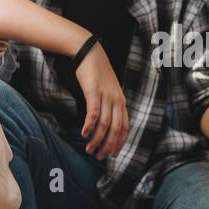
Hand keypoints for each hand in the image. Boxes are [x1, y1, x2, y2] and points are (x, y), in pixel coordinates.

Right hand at [75, 44, 128, 158]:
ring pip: (105, 124)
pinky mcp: (94, 92)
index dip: (119, 142)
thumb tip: (102, 120)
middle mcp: (116, 100)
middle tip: (99, 156)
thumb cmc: (95, 72)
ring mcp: (106, 96)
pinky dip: (89, 126)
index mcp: (121, 100)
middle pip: (116, 129)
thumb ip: (107, 103)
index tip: (113, 154)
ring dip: (97, 140)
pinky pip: (94, 113)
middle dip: (108, 145)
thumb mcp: (106, 89)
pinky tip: (84, 134)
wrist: (89, 52)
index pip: (125, 127)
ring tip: (89, 149)